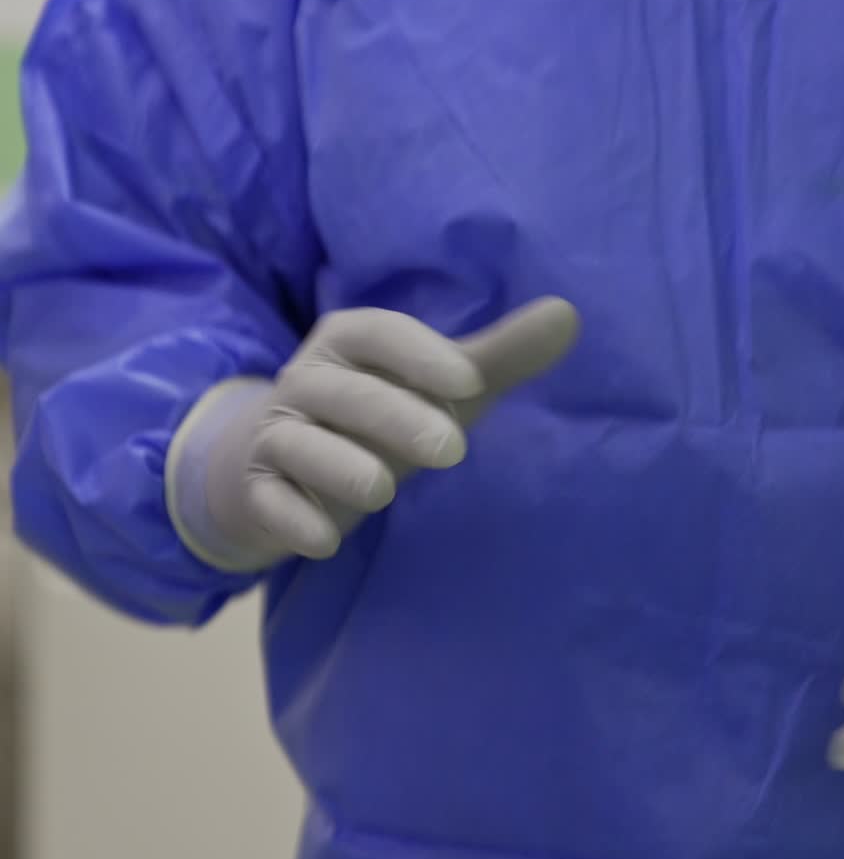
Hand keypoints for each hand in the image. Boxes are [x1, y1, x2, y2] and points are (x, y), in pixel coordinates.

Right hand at [168, 298, 579, 569]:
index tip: (472, 383)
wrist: (282, 463)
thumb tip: (569, 315)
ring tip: (384, 492)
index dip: (421, 355)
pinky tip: (326, 543)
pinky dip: (292, 519)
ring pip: (298, 442)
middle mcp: (306, 379)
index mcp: (349, 341)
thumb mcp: (440, 386)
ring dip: (338, 465)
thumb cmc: (381, 413)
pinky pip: (268, 500)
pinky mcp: (258, 489)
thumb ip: (501, 356)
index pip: (379, 334)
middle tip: (453, 450)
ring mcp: (277, 434)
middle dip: (395, 416)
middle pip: (343, 391)